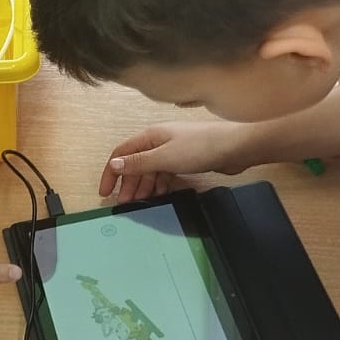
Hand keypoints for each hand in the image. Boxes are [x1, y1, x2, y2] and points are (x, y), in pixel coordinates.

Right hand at [100, 120, 251, 201]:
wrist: (234, 148)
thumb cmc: (200, 147)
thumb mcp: (164, 157)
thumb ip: (138, 162)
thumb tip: (114, 164)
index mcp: (150, 136)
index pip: (121, 153)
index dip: (110, 172)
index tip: (105, 192)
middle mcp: (158, 141)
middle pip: (135, 163)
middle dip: (128, 183)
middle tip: (125, 203)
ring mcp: (172, 150)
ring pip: (150, 170)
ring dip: (143, 185)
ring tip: (141, 201)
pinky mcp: (185, 159)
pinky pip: (165, 173)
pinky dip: (159, 184)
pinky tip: (159, 194)